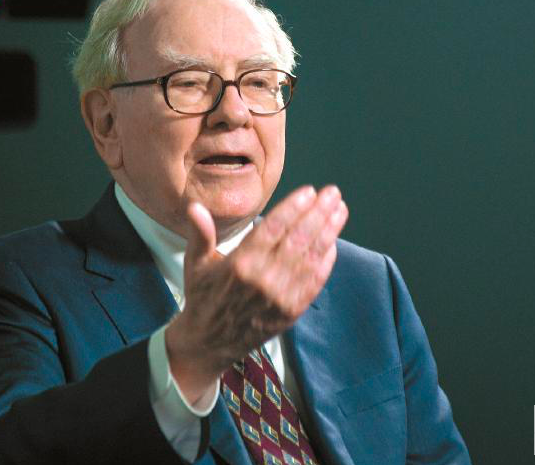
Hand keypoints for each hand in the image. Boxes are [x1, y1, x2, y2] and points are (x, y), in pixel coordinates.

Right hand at [165, 185, 347, 402]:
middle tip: (333, 193)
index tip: (310, 191)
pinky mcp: (291, 312)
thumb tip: (195, 206)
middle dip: (318, 213)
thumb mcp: (196, 263)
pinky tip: (333, 243)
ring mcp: (280, 297)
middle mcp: (262, 279)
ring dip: (329, 232)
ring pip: (310, 258)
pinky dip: (326, 262)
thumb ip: (200, 233)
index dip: (294, 208)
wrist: (209, 343)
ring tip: (340, 210)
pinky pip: (314, 282)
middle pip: (298, 239)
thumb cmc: (203, 297)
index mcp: (240, 263)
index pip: (273, 228)